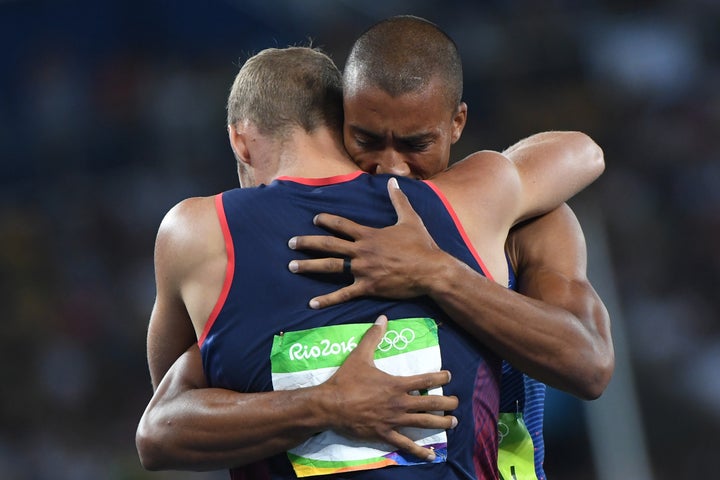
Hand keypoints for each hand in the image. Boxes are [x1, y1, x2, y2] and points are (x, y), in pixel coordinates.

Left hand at [289, 178, 449, 307]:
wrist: (431, 270)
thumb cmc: (422, 245)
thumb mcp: (410, 218)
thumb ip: (398, 200)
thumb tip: (394, 181)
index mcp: (369, 234)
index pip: (341, 225)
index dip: (326, 220)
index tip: (314, 219)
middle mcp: (362, 251)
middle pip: (328, 245)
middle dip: (307, 243)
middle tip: (290, 243)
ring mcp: (363, 270)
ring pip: (330, 267)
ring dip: (309, 266)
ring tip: (292, 266)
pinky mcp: (368, 287)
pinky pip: (343, 294)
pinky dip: (327, 299)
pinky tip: (312, 303)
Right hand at [317, 315, 457, 460]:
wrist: (330, 405)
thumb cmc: (346, 380)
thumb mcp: (360, 355)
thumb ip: (373, 337)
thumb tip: (383, 318)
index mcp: (396, 384)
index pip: (425, 380)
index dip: (440, 378)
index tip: (449, 376)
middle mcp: (399, 403)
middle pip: (431, 404)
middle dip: (447, 403)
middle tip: (456, 402)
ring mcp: (394, 421)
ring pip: (424, 424)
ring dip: (442, 423)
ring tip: (453, 422)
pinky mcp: (385, 434)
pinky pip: (406, 444)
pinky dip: (420, 451)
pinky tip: (431, 455)